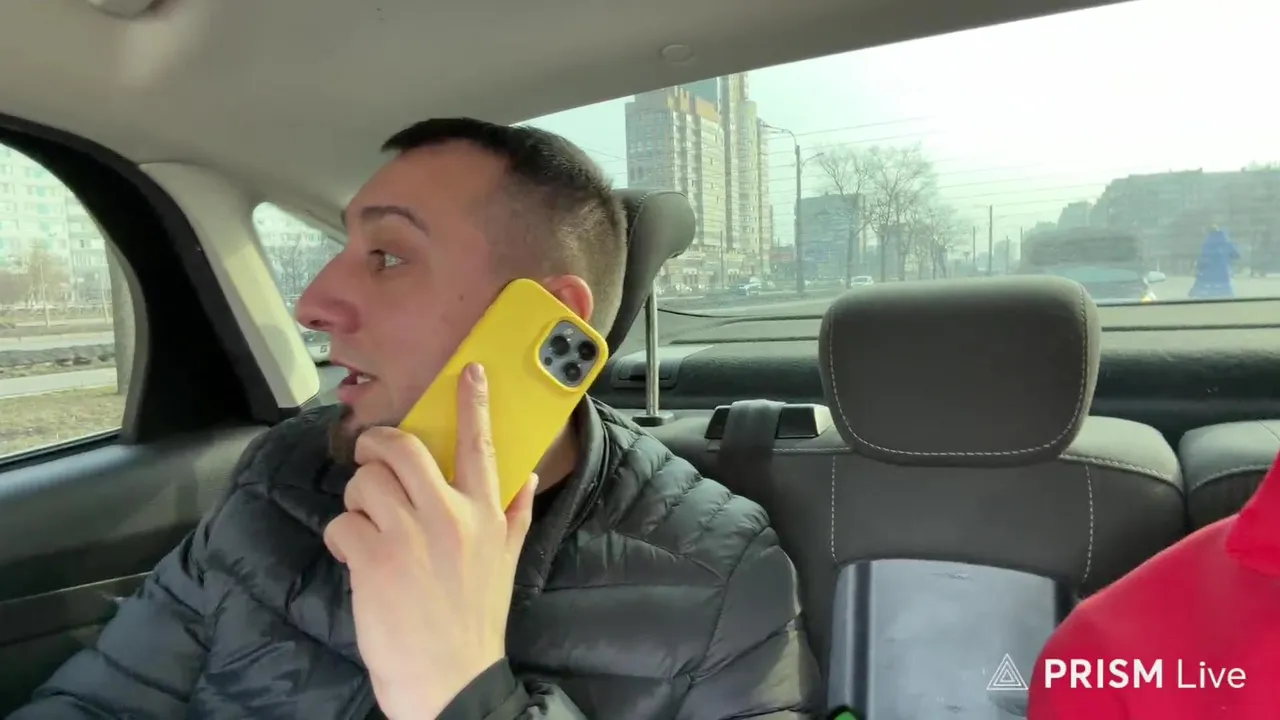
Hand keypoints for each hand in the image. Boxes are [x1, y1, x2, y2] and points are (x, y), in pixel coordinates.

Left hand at [323, 362, 537, 718]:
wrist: (451, 680)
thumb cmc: (475, 621)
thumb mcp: (506, 564)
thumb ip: (514, 515)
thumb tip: (526, 476)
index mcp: (485, 514)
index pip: (480, 445)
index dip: (472, 403)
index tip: (468, 371)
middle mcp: (449, 515)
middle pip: (402, 448)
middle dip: (376, 445)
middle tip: (370, 456)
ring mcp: (410, 535)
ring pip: (365, 482)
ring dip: (357, 500)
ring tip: (367, 526)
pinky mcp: (373, 559)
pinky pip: (342, 522)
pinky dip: (342, 537)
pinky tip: (356, 557)